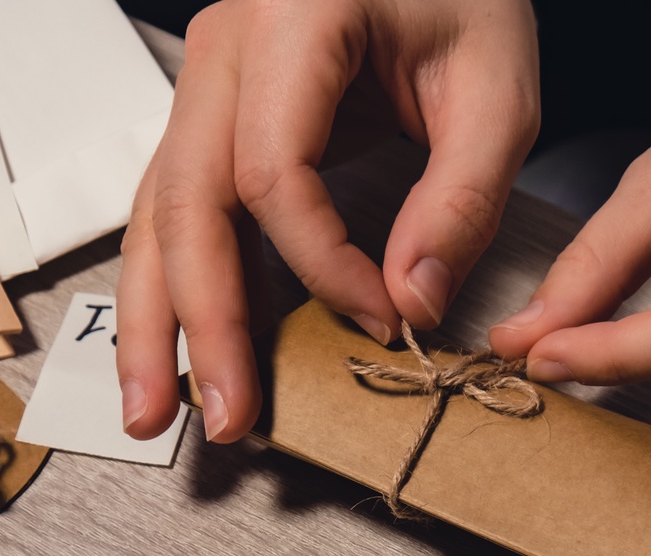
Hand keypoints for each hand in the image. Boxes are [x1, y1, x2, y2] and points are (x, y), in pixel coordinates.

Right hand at [117, 0, 539, 443]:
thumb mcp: (499, 88)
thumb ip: (463, 198)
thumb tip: (412, 306)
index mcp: (291, 18)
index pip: (273, 175)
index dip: (324, 267)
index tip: (386, 322)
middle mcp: (224, 49)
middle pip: (185, 204)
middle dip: (199, 324)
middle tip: (221, 421)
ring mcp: (205, 83)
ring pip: (158, 215)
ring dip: (157, 322)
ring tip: (152, 415)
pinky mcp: (213, 119)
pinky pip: (180, 211)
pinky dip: (181, 287)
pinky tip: (186, 357)